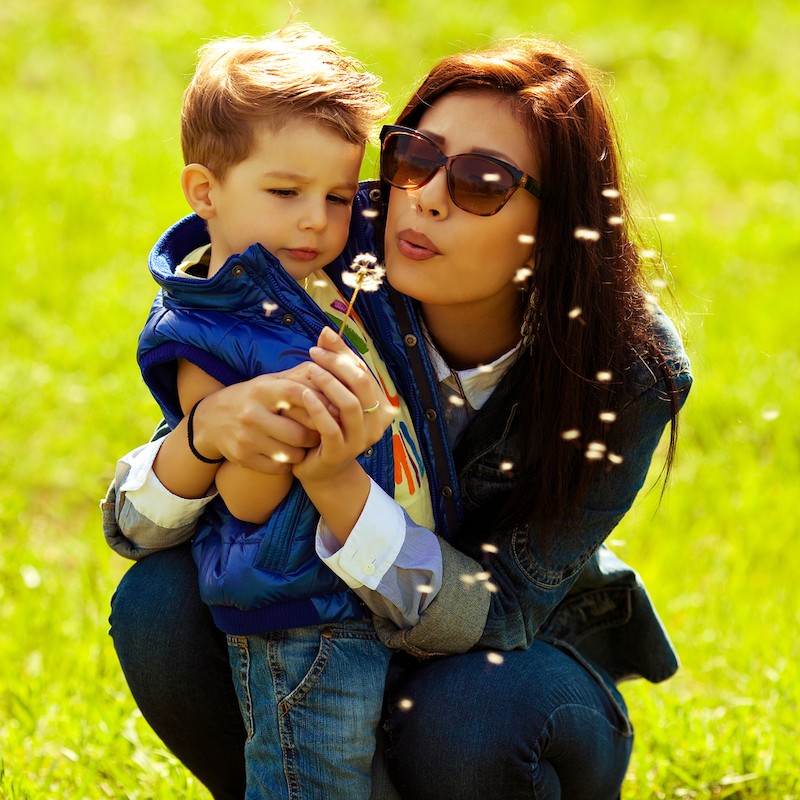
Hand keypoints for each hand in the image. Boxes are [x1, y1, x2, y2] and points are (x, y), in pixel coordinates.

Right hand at [191, 364, 324, 473]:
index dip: (319, 403)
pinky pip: (278, 467)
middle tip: (323, 433)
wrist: (211, 420)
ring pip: (291, 454)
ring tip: (305, 444)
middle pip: (299, 433)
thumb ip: (299, 378)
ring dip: (303, 451)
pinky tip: (288, 454)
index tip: (331, 410)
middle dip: (316, 435)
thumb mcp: (269, 382)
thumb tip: (330, 376)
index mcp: (261, 390)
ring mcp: (246, 438)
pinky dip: (288, 463)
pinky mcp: (242, 457)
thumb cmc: (252, 398)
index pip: (297, 394)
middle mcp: (251, 414)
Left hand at [292, 328, 394, 484]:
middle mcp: (376, 423)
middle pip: (361, 384)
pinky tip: (303, 395)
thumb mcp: (332, 394)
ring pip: (350, 405)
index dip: (344, 353)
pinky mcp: (341, 453)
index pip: (364, 371)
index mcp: (380, 406)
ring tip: (309, 370)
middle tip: (313, 353)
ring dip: (329, 383)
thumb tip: (326, 330)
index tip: (322, 339)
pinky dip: (318, 409)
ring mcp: (361, 440)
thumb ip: (333, 365)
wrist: (321, 470)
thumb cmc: (327, 426)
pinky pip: (331, 428)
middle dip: (337, 364)